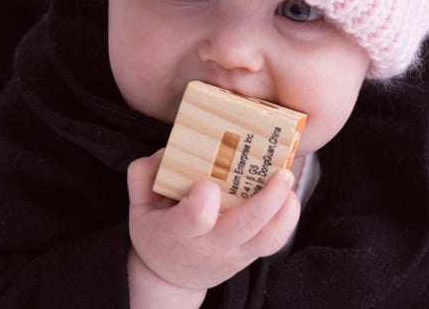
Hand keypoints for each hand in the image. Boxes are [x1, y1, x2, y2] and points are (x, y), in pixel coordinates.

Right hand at [127, 152, 300, 293]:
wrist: (171, 275)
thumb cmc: (159, 232)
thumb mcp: (140, 208)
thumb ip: (142, 177)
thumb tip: (164, 152)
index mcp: (180, 231)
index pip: (195, 219)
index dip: (202, 202)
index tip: (205, 182)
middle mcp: (212, 243)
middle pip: (245, 225)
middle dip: (267, 199)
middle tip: (282, 172)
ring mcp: (235, 250)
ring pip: (269, 238)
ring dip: (285, 209)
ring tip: (288, 180)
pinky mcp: (251, 252)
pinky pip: (276, 240)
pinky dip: (288, 217)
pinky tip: (289, 194)